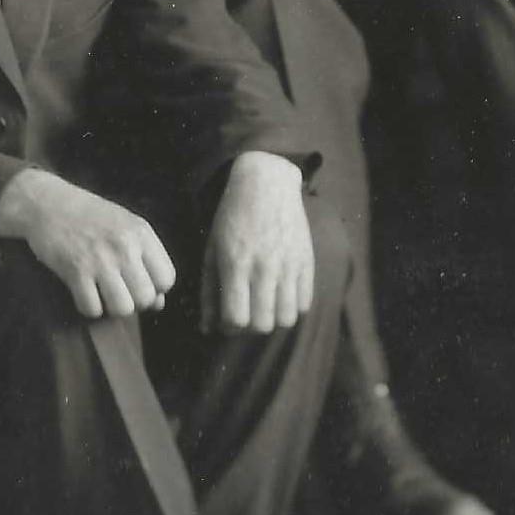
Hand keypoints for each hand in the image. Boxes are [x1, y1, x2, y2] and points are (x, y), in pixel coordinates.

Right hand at [0, 168, 176, 318]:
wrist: (48, 204)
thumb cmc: (90, 216)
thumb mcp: (125, 227)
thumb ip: (146, 260)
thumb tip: (159, 302)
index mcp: (141, 233)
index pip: (167, 278)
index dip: (156, 288)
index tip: (140, 284)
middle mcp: (125, 247)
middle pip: (146, 297)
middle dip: (135, 302)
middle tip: (121, 291)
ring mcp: (100, 260)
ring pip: (123, 308)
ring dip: (113, 307)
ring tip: (104, 295)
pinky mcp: (75, 271)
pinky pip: (92, 308)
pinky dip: (89, 307)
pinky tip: (85, 293)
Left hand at [202, 152, 313, 334]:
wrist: (266, 184)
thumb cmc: (232, 218)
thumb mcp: (212, 251)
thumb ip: (209, 292)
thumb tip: (208, 330)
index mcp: (236, 263)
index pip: (237, 319)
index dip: (230, 327)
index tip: (227, 317)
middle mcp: (265, 267)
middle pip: (262, 325)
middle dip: (250, 327)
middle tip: (246, 312)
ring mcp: (289, 265)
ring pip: (287, 318)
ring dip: (273, 319)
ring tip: (264, 305)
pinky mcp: (307, 261)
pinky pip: (305, 303)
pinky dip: (293, 307)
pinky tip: (281, 294)